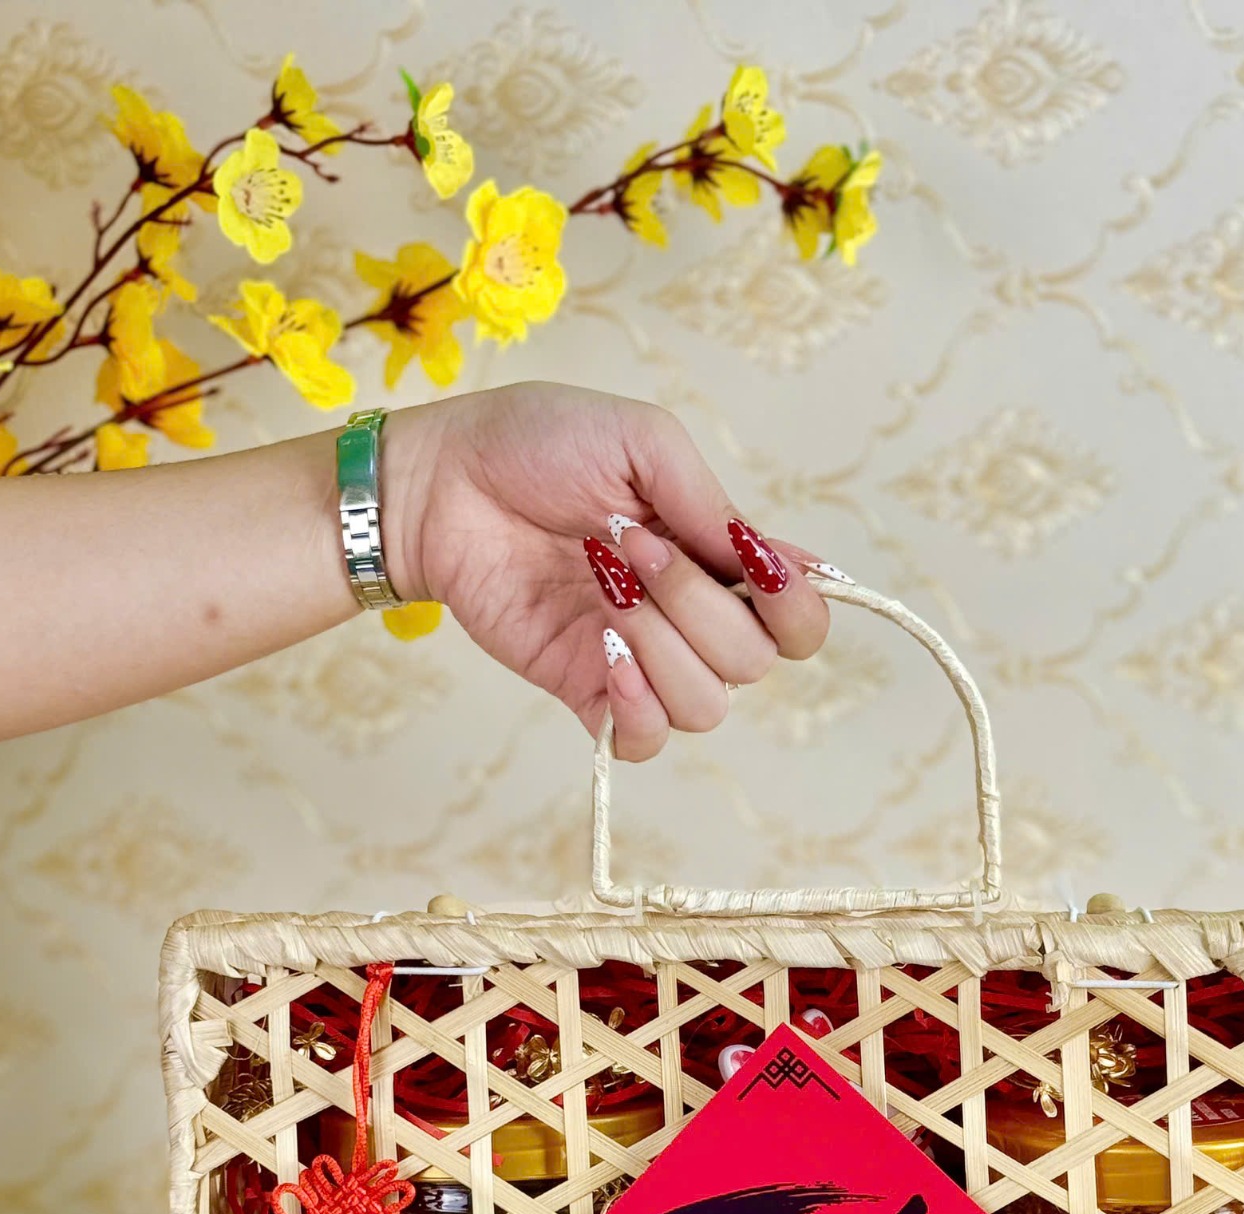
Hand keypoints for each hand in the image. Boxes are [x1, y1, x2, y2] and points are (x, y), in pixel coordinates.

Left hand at [381, 381, 830, 760]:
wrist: (443, 479)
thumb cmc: (538, 444)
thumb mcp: (643, 443)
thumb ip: (713, 505)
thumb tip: (786, 564)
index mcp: (720, 560)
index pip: (800, 622)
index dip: (796, 608)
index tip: (753, 563)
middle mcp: (692, 618)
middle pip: (754, 663)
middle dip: (698, 604)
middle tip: (626, 544)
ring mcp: (642, 660)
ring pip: (707, 706)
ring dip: (661, 643)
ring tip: (602, 586)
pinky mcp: (587, 691)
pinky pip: (646, 741)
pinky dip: (637, 705)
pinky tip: (604, 650)